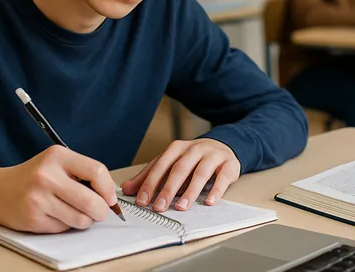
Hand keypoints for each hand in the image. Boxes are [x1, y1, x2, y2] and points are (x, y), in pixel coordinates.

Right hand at [0, 146, 117, 233]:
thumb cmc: (34, 177)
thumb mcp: (57, 162)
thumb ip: (83, 173)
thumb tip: (109, 196)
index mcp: (58, 156)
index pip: (97, 171)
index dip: (108, 189)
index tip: (109, 198)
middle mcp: (47, 175)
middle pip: (92, 202)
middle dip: (101, 211)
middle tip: (98, 211)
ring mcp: (39, 198)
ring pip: (81, 219)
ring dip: (84, 220)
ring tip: (74, 212)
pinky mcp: (34, 218)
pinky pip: (64, 228)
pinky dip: (66, 225)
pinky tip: (55, 215)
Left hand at [120, 139, 239, 212]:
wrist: (222, 146)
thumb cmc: (193, 159)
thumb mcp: (170, 163)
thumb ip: (150, 176)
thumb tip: (126, 188)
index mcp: (176, 148)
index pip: (160, 166)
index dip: (150, 183)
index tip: (142, 200)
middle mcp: (194, 149)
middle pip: (179, 169)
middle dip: (167, 189)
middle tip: (159, 207)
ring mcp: (212, 156)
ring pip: (200, 173)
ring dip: (190, 192)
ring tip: (181, 207)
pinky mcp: (228, 164)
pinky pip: (222, 178)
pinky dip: (216, 191)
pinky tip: (209, 202)